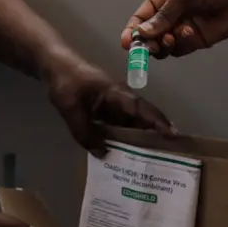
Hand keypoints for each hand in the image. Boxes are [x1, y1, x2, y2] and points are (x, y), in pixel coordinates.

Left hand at [47, 61, 176, 156]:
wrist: (54, 65)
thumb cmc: (65, 82)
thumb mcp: (71, 109)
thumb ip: (84, 132)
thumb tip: (102, 153)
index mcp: (117, 94)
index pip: (143, 110)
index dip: (158, 123)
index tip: (173, 136)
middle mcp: (120, 100)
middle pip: (142, 119)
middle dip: (155, 135)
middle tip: (168, 156)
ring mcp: (113, 105)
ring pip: (131, 125)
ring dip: (139, 140)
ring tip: (149, 161)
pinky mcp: (105, 110)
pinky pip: (118, 126)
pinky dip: (122, 139)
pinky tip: (122, 154)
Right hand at [121, 0, 227, 57]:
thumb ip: (165, 13)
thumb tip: (144, 31)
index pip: (141, 17)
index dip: (132, 30)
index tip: (127, 41)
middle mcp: (170, 15)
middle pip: (149, 35)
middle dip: (146, 42)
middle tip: (149, 46)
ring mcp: (181, 29)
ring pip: (162, 46)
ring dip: (163, 45)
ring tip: (170, 38)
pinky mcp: (194, 41)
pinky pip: (179, 49)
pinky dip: (180, 45)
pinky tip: (189, 33)